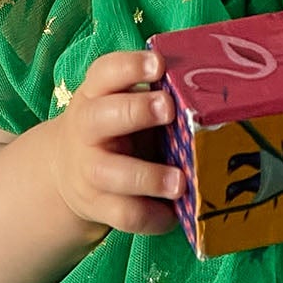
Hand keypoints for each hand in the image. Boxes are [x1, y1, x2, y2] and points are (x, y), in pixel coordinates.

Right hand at [51, 49, 179, 237]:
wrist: (71, 171)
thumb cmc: (117, 130)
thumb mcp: (123, 105)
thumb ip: (154, 98)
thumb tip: (212, 96)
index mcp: (96, 96)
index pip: (105, 73)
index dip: (131, 67)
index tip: (159, 65)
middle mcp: (87, 130)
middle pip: (102, 117)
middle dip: (136, 112)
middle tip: (168, 109)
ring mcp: (91, 171)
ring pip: (113, 174)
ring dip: (148, 177)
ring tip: (179, 182)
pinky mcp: (100, 207)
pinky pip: (127, 215)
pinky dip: (154, 217)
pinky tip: (175, 213)